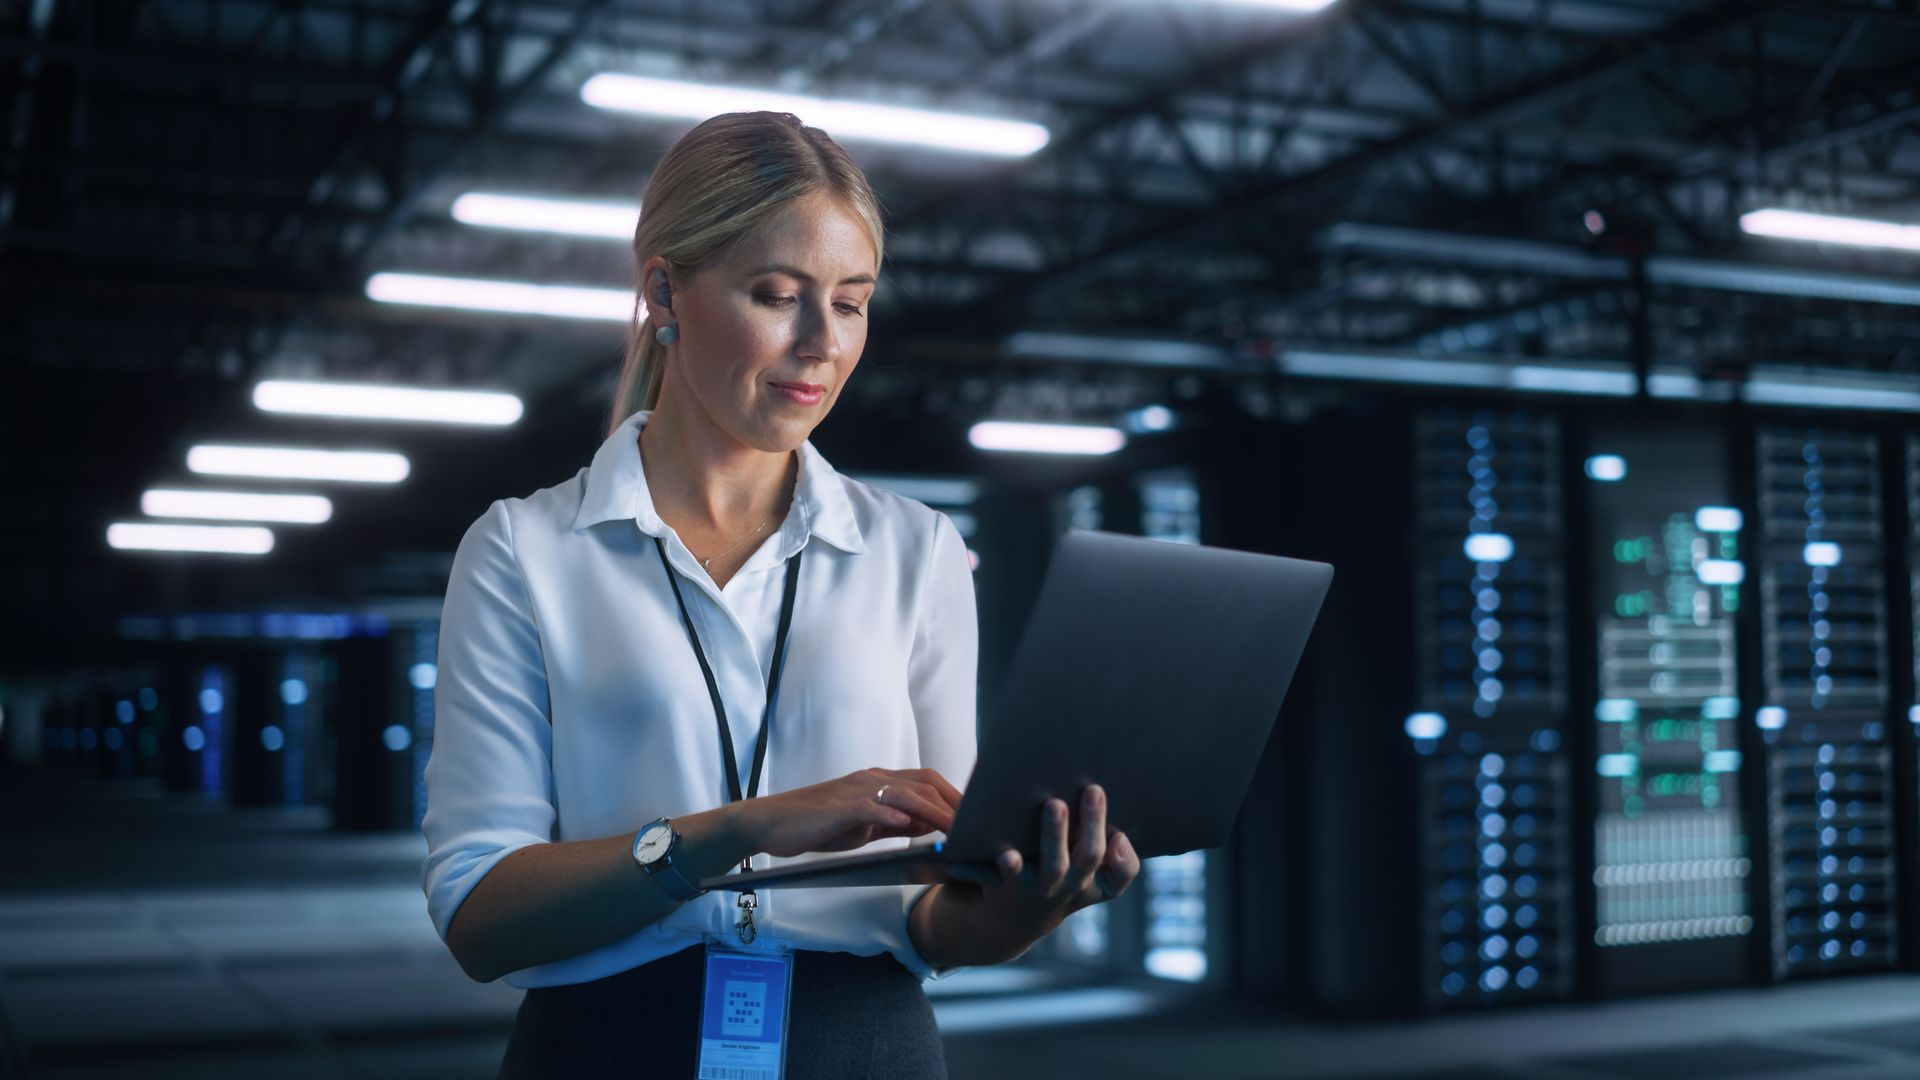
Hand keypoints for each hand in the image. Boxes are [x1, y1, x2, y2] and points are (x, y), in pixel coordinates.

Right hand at [738, 767, 961, 857]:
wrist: (772, 824)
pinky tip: (908, 825)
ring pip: (905, 793)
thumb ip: (895, 823)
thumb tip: (930, 826)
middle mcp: (872, 779)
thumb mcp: (864, 827)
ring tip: (957, 830)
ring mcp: (856, 790)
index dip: (955, 797)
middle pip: (924, 783)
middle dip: (954, 803)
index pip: (928, 783)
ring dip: (934, 811)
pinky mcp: (839, 805)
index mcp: (880, 782)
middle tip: (980, 826)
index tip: (979, 817)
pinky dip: (892, 813)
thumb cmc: (818, 826)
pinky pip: (871, 805)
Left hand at [946, 783, 1141, 956]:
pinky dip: (1010, 865)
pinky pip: (1011, 876)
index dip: (1124, 859)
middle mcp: (1072, 885)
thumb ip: (1097, 842)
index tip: (1120, 834)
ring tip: (1055, 804)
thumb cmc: (1057, 879)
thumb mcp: (1084, 873)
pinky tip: (1007, 851)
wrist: (1015, 919)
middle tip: (1093, 790)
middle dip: (1093, 822)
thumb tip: (1095, 794)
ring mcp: (1041, 887)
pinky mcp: (1010, 886)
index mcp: (1095, 881)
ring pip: (1054, 865)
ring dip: (1055, 834)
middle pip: (1090, 856)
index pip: (1121, 874)